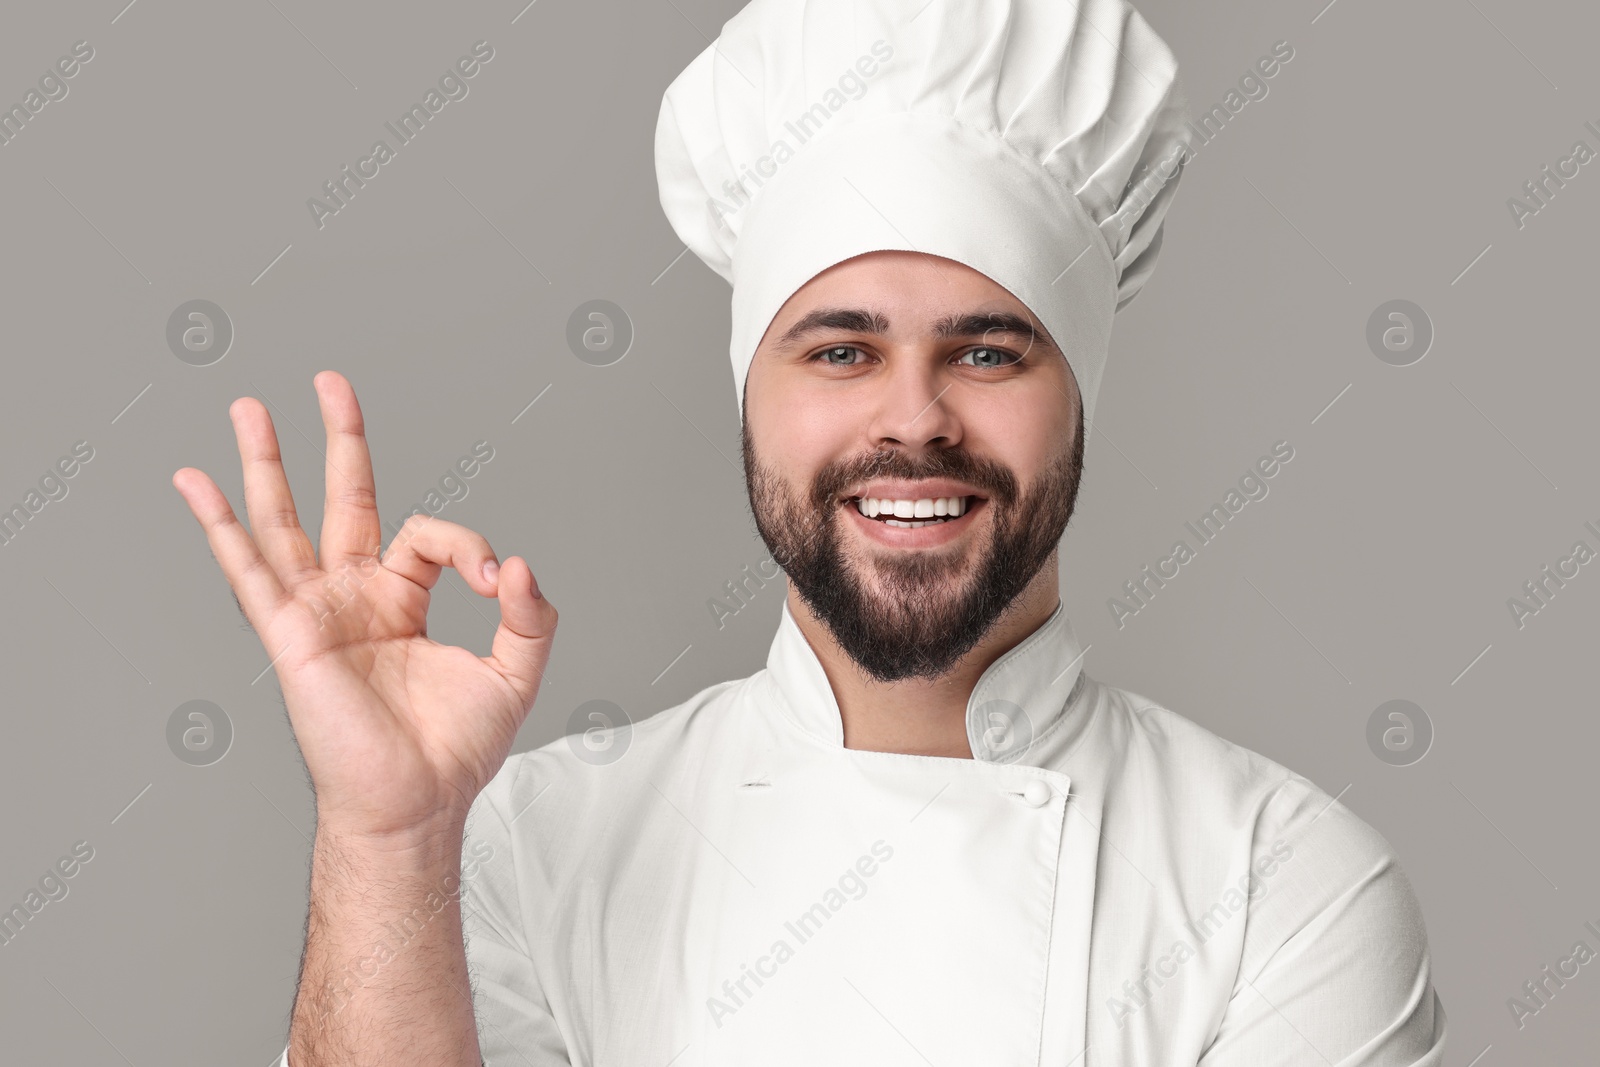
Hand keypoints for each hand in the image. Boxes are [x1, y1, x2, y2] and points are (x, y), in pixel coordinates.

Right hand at [172, 371, 555, 840]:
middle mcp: (355, 598)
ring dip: (265, 463)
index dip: (467, 545)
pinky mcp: (291, 633)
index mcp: (402, 600)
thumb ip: (528, 613)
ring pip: (284, 521)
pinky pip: (249, 570)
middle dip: (338, 440)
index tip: (496, 582)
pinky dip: (221, 525)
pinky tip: (196, 482)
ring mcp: (318, 611)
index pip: (429, 536)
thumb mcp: (515, 671)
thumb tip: (515, 562)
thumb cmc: (456, 749)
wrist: (416, 803)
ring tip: (248, 407)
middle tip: (330, 382)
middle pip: (342, 500)